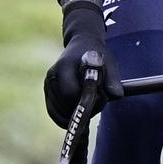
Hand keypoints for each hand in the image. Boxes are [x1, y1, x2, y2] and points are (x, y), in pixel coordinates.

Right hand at [44, 2, 122, 125]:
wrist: (82, 44)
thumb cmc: (96, 56)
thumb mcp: (109, 63)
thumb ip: (113, 79)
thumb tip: (115, 96)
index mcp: (65, 65)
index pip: (71, 93)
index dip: (87, 101)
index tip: (100, 97)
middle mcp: (52, 75)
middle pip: (64, 105)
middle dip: (81, 110)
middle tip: (96, 104)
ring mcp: (48, 84)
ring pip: (58, 112)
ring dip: (74, 115)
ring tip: (88, 105)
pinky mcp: (47, 92)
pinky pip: (53, 113)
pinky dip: (64, 118)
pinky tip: (77, 115)